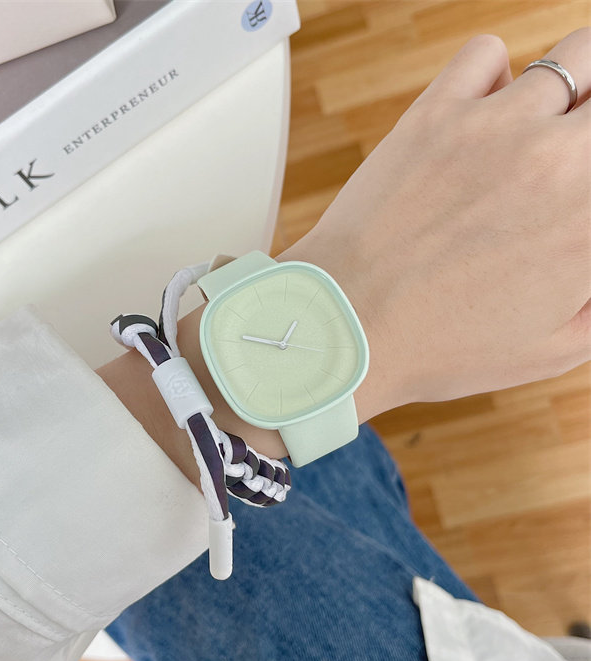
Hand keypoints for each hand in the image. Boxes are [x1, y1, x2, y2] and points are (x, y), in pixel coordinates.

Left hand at [100, 30, 590, 479]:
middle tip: (573, 148)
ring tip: (542, 125)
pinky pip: (487, 53)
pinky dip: (495, 73)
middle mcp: (560, 160)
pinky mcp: (436, 113)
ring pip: (577, 56)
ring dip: (571, 88)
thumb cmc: (439, 346)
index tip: (580, 192)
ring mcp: (497, 127)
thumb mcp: (552, 348)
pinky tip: (486, 108)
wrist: (350, 325)